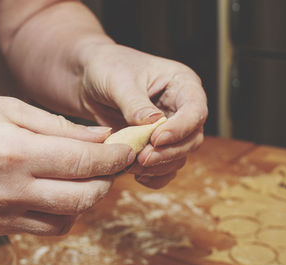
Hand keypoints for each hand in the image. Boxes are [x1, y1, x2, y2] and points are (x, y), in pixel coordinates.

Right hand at [0, 95, 133, 235]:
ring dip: (86, 199)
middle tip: (111, 163)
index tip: (128, 150)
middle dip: (107, 180)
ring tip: (84, 177)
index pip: (82, 162)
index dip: (113, 157)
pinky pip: (43, 229)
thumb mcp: (8, 109)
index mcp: (15, 154)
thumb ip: (57, 127)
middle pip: (83, 197)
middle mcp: (10, 191)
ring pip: (67, 219)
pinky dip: (62, 213)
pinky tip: (57, 193)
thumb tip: (98, 137)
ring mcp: (1, 216)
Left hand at [80, 44, 206, 188]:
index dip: (180, 128)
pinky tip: (137, 175)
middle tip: (142, 158)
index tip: (156, 139)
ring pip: (179, 155)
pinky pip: (164, 166)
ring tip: (132, 165)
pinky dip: (153, 175)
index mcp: (181, 83)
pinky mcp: (155, 144)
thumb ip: (136, 103)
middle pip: (192, 138)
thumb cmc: (108, 68)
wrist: (90, 79)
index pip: (195, 109)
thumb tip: (153, 124)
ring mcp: (170, 128)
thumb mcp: (120, 81)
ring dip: (159, 166)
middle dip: (168, 152)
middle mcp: (180, 107)